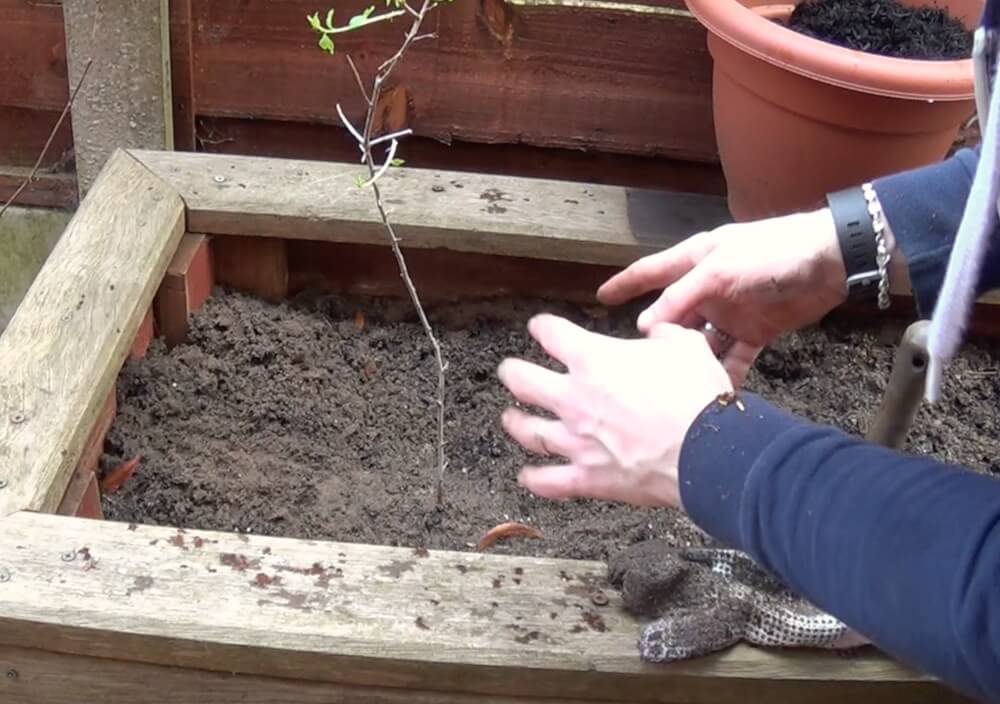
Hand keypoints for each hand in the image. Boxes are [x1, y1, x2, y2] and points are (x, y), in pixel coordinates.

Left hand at [496, 314, 731, 507]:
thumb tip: (659, 333)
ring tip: (510, 418)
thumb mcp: (686, 346)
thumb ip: (664, 335)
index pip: (551, 334)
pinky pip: (548, 481)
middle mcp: (574, 398)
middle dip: (512, 373)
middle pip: (522, 380)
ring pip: (528, 431)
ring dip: (515, 422)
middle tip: (510, 371)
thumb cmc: (697, 398)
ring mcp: (576, 440)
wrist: (708, 452)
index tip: (541, 328)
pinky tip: (527, 475)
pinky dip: (534, 479)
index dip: (542, 327)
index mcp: (593, 359)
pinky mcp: (587, 477)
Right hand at [597, 209, 847, 385]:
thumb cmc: (771, 252)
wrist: (831, 260)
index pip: (651, 273)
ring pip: (700, 343)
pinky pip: (732, 358)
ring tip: (675, 388)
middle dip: (658, 341)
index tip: (600, 298)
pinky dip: (724, 374)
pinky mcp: (755, 331)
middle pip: (674, 318)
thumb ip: (681, 296)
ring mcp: (730, 312)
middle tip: (639, 367)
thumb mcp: (719, 270)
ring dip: (690, 363)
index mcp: (695, 262)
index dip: (625, 285)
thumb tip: (645, 325)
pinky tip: (714, 395)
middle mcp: (708, 288)